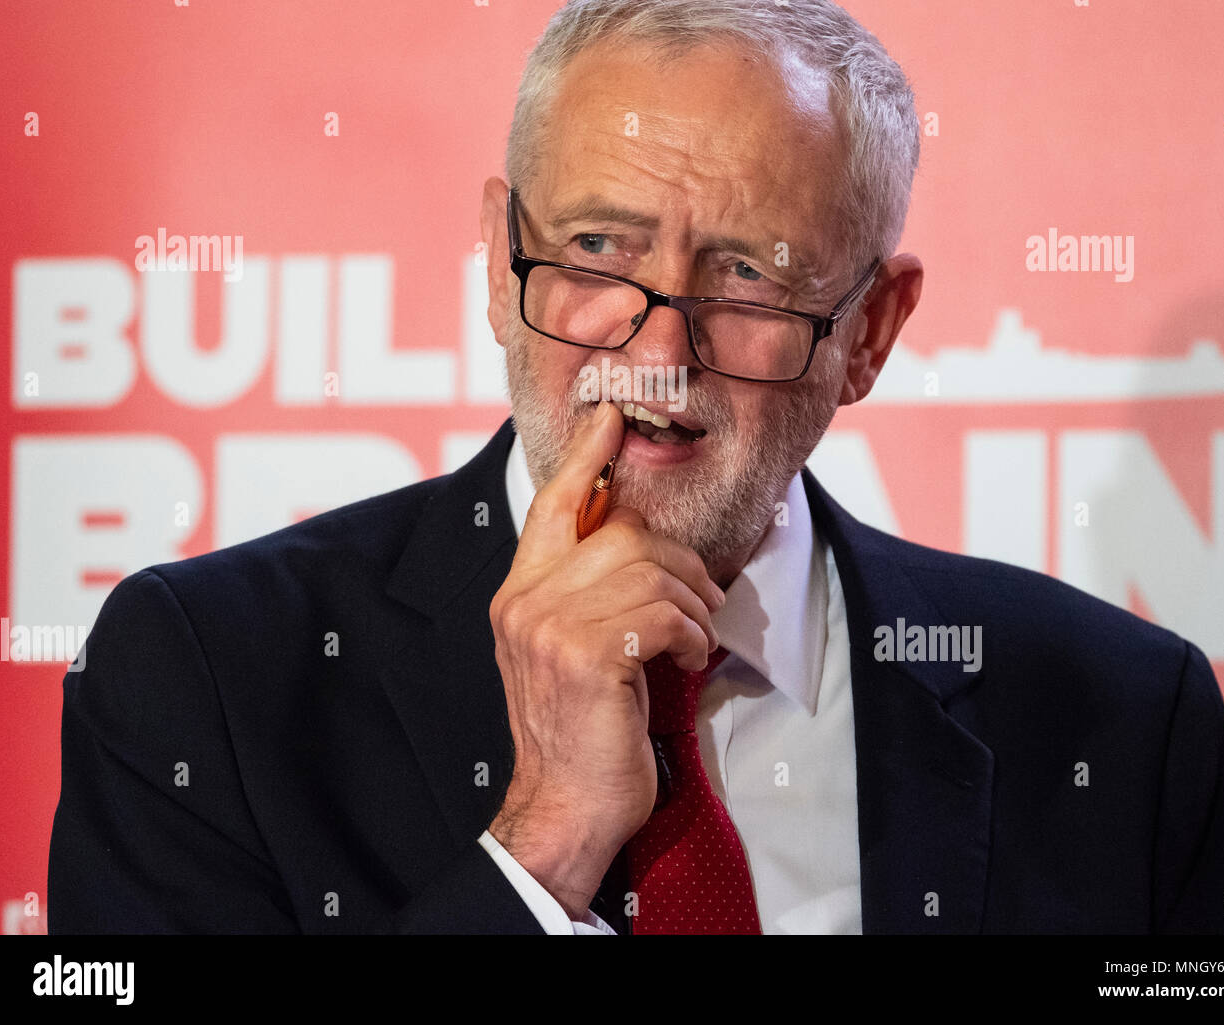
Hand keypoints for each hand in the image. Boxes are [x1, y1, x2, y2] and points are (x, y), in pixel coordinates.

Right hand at [488, 400, 725, 919]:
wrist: (565, 807)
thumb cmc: (580, 728)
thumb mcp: (568, 649)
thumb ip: (583, 592)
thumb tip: (632, 540)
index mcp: (519, 592)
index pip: (554, 504)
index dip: (586, 456)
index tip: (610, 416)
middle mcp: (526, 601)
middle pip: (624, 534)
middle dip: (680, 562)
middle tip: (704, 600)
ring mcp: (551, 628)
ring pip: (650, 571)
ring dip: (693, 606)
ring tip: (695, 639)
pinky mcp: (587, 657)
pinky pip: (664, 614)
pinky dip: (693, 636)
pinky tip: (687, 662)